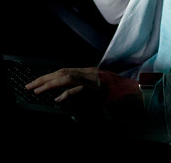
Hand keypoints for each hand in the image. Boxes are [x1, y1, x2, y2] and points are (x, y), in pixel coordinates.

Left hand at [25, 67, 141, 114]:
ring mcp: (95, 79)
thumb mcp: (100, 91)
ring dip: (50, 84)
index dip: (49, 76)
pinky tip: (59, 99)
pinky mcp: (99, 88)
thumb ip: (85, 90)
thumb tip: (67, 95)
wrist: (140, 93)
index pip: (65, 71)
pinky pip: (80, 89)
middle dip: (44, 79)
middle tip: (30, 86)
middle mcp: (91, 73)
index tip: (36, 82)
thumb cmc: (122, 94)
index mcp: (90, 72)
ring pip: (67, 77)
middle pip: (62, 72)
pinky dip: (67, 93)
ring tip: (38, 91)